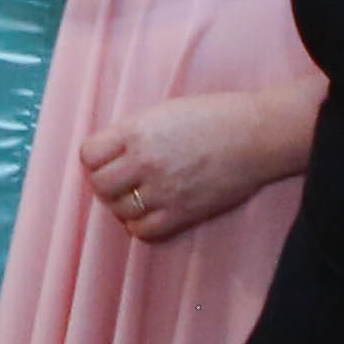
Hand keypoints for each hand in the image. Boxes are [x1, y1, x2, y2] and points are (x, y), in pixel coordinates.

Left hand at [77, 92, 297, 241]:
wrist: (254, 136)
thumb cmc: (212, 117)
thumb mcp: (163, 112)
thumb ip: (133, 133)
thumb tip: (110, 154)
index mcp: (136, 131)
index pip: (88, 155)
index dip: (95, 159)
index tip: (106, 160)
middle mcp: (144, 161)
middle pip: (100, 185)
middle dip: (106, 184)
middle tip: (122, 180)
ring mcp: (162, 190)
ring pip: (119, 210)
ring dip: (123, 205)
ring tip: (138, 195)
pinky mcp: (182, 213)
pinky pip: (143, 231)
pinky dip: (140, 225)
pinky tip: (151, 212)